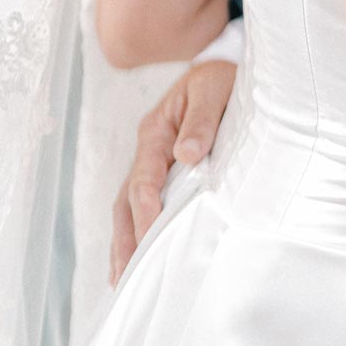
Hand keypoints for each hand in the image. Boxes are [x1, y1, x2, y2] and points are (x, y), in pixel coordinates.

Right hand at [109, 59, 236, 284]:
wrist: (222, 67)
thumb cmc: (219, 78)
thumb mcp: (212, 89)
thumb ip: (202, 120)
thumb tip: (188, 154)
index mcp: (155, 132)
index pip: (144, 180)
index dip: (146, 211)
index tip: (149, 239)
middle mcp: (148, 149)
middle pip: (127, 200)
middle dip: (126, 238)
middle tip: (127, 275)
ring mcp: (152, 161)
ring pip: (129, 206)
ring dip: (125, 241)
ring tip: (122, 279)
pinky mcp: (164, 170)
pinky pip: (143, 203)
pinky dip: (136, 230)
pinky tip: (136, 256)